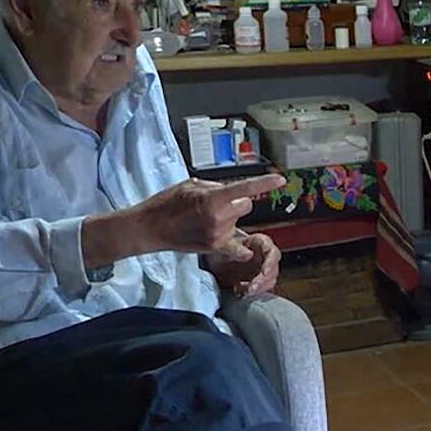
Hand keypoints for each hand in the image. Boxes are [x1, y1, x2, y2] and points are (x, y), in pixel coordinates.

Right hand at [124, 173, 285, 254]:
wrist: (150, 227)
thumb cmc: (167, 203)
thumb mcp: (191, 185)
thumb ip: (215, 187)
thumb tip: (231, 192)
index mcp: (213, 198)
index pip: (245, 189)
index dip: (264, 184)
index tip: (280, 181)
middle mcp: (219, 217)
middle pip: (245, 205)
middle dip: (236, 202)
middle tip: (216, 204)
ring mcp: (218, 234)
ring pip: (238, 221)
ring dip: (230, 219)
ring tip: (205, 219)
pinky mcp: (215, 247)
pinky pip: (238, 248)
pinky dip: (241, 248)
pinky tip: (245, 249)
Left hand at [206, 231, 280, 297]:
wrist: (215, 261)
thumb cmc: (221, 249)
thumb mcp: (224, 246)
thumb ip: (236, 249)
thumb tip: (248, 254)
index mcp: (260, 242)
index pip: (272, 252)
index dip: (270, 263)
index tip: (264, 272)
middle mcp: (265, 256)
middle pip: (272, 269)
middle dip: (262, 280)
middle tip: (251, 288)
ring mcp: (263, 268)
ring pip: (269, 281)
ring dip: (258, 288)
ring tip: (243, 291)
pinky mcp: (260, 280)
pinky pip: (262, 288)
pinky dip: (252, 292)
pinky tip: (241, 292)